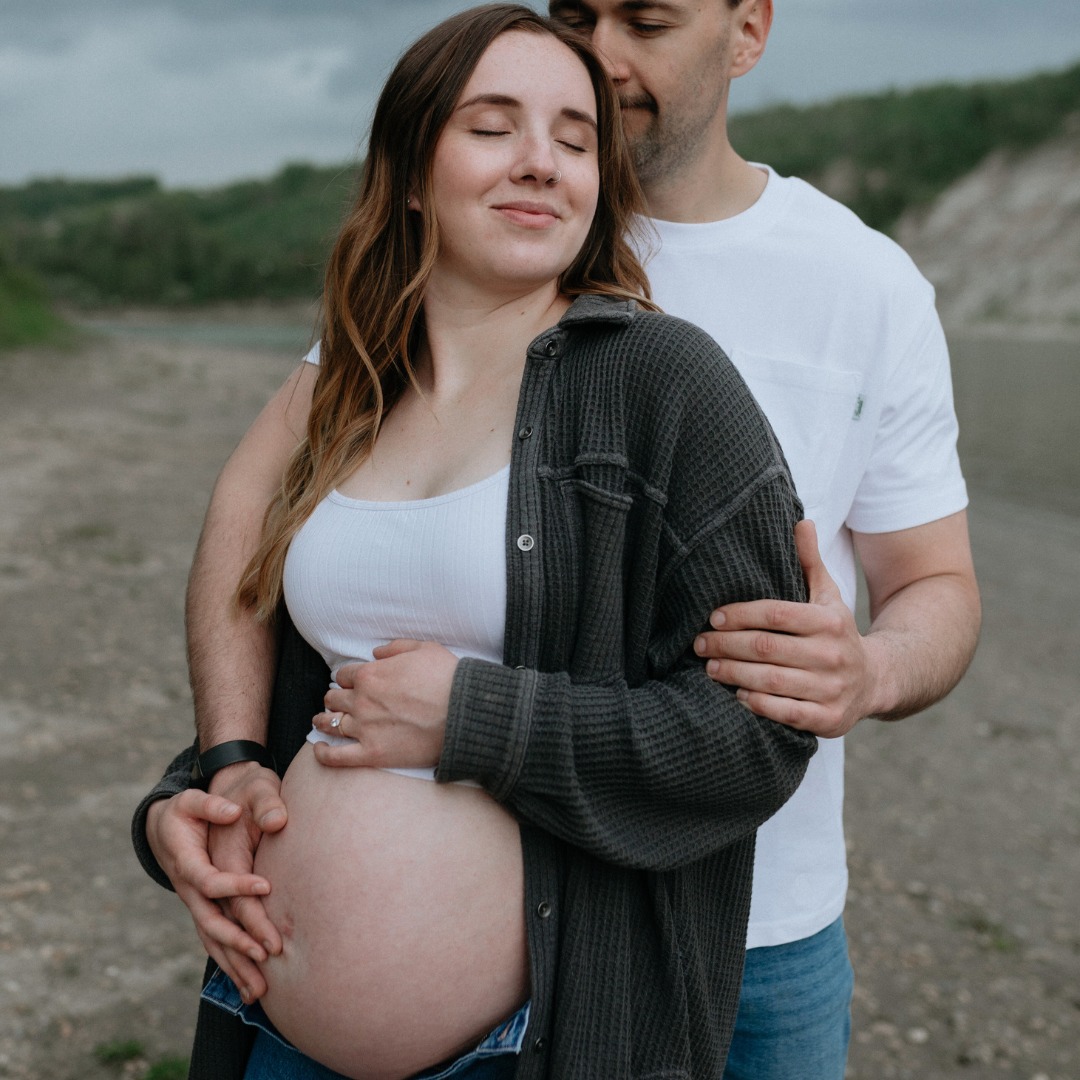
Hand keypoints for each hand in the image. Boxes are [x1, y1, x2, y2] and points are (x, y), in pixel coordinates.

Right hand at [145, 770, 281, 1001]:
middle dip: (238, 939)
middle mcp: (188, 890)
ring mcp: (194, 905)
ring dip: (236, 965)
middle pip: (210, 922)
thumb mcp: (192, 801)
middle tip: (268, 951)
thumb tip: (232, 811)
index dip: (236, 884)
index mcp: (187, 862)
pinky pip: (216, 942)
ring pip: (213, 940)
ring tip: (259, 990)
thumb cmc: (184, 812)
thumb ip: (211, 805)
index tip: (267, 885)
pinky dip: (231, 964)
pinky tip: (248, 987)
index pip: (210, 880)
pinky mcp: (203, 912)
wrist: (162, 828)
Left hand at [312, 639, 457, 767]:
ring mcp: (364, 728)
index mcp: (370, 674)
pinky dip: (323, 753)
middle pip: (334, 698)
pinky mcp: (372, 754)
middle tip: (339, 703)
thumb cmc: (448, 678)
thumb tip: (375, 653)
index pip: (344, 675)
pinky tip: (320, 749)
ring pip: (330, 724)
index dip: (349, 678)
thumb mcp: (424, 648)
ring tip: (322, 722)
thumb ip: (395, 647)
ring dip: (323, 721)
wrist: (464, 712)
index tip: (353, 683)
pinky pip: (336, 756)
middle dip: (336, 698)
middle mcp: (361, 700)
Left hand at [694, 520, 873, 737]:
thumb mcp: (827, 596)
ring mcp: (832, 689)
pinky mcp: (829, 719)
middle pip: (766, 647)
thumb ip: (809, 562)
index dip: (739, 615)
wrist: (875, 680)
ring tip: (709, 667)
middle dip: (725, 645)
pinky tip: (737, 694)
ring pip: (770, 681)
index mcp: (829, 621)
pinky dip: (757, 704)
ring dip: (733, 674)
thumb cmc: (836, 633)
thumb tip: (800, 521)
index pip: (775, 614)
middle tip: (699, 643)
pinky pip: (785, 713)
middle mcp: (833, 655)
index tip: (712, 617)